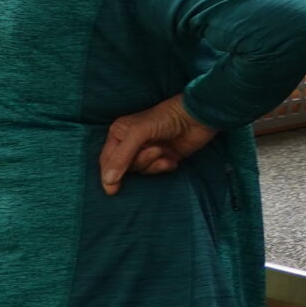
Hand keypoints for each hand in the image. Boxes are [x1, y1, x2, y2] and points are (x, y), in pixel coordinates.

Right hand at [99, 95, 215, 194]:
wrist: (198, 116)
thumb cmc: (166, 117)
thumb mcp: (139, 132)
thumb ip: (122, 157)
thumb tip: (108, 181)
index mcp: (120, 133)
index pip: (107, 159)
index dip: (108, 174)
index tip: (112, 190)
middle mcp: (131, 143)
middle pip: (124, 167)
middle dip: (140, 162)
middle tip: (155, 150)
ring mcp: (148, 150)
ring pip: (141, 170)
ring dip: (153, 163)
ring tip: (164, 150)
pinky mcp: (164, 157)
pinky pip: (156, 171)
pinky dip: (164, 166)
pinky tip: (172, 158)